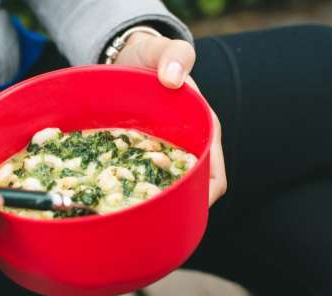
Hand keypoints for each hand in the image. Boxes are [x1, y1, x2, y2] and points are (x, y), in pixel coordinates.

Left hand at [114, 32, 226, 206]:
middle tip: (146, 210)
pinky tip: (116, 193)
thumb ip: (174, 54)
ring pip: (169, 188)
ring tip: (129, 206)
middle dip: (175, 203)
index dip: (203, 194)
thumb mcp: (163, 50)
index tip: (178, 201)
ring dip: (155, 198)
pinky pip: (146, 178)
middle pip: (192, 190)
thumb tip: (173, 79)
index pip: (214, 176)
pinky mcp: (146, 154)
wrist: (129, 58)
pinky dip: (137, 187)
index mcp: (204, 129)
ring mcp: (167, 153)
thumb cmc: (151, 56)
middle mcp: (189, 146)